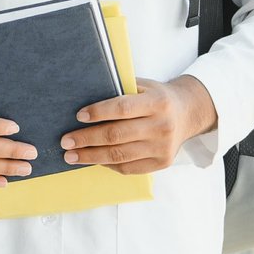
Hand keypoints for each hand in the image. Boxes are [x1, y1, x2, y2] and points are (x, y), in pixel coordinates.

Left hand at [60, 75, 217, 174]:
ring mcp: (163, 148)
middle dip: (87, 139)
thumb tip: (83, 99)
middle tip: (65, 141)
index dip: (98, 112)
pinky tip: (93, 160)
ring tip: (71, 156)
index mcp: (158, 102)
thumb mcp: (143, 86)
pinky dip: (108, 164)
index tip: (78, 116)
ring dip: (91, 156)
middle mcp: (162, 126)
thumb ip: (120, 91)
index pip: (122, 108)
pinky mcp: (161, 163)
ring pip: (120, 155)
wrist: (187, 113)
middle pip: (117, 136)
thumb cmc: (156, 97)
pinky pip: (128, 168)